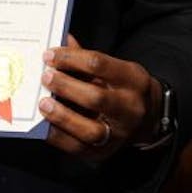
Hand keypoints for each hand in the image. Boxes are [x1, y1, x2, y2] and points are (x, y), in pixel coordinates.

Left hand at [39, 36, 156, 160]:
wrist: (148, 116)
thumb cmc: (122, 86)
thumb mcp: (113, 67)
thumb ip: (85, 56)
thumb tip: (61, 40)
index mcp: (132, 79)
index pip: (98, 64)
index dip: (70, 58)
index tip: (49, 55)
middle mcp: (130, 108)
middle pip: (96, 98)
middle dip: (66, 86)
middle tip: (45, 77)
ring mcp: (119, 133)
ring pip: (91, 130)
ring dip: (63, 116)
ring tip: (43, 104)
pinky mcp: (105, 152)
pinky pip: (79, 148)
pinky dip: (59, 137)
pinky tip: (45, 125)